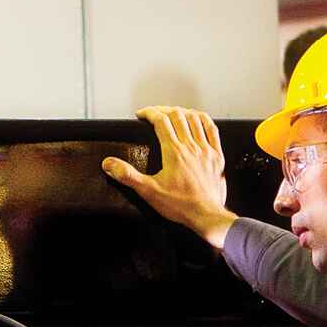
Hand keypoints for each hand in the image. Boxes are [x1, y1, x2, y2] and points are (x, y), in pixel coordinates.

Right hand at [104, 105, 238, 244]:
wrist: (207, 216)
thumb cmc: (181, 205)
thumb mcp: (149, 191)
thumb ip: (127, 176)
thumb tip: (109, 164)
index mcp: (174, 152)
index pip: (160, 120)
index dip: (149, 113)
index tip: (141, 114)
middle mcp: (191, 147)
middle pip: (177, 116)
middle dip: (163, 110)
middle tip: (154, 113)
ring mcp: (206, 150)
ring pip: (195, 119)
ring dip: (182, 112)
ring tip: (173, 113)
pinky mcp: (217, 156)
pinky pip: (212, 129)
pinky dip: (203, 120)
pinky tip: (198, 119)